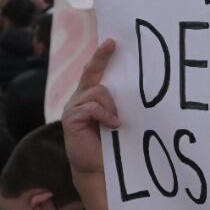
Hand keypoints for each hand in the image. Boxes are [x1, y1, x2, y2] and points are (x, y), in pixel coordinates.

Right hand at [62, 39, 120, 209]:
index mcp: (90, 96)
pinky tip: (113, 125)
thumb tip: (138, 86)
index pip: (95, 71)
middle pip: (91, 72)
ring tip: (116, 122)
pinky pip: (92, 107)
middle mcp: (79, 98)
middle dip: (101, 57)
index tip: (112, 41)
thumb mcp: (117, 117)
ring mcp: (73, 107)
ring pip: (97, 91)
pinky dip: (105, 115)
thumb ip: (119, 102)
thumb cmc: (112, 143)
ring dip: (111, 105)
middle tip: (112, 43)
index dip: (101, 56)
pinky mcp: (71, 119)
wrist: (98, 168)